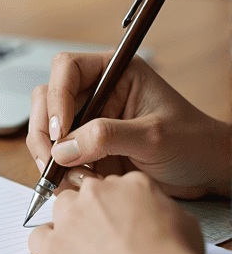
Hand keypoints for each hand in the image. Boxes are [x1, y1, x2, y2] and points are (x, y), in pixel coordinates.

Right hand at [26, 53, 230, 197]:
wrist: (209, 171)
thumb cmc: (194, 142)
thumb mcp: (153, 136)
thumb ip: (106, 137)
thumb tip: (63, 148)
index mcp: (114, 72)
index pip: (66, 69)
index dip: (57, 97)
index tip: (61, 131)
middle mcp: (97, 92)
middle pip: (48, 99)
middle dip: (45, 131)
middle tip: (53, 162)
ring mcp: (90, 120)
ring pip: (48, 129)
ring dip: (51, 155)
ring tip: (74, 180)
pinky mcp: (88, 147)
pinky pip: (60, 155)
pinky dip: (62, 172)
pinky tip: (81, 185)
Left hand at [28, 171, 204, 253]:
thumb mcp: (184, 224)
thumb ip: (161, 211)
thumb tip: (157, 217)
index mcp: (130, 184)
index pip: (116, 186)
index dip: (121, 208)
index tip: (124, 224)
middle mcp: (96, 193)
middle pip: (86, 194)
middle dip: (94, 214)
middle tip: (107, 242)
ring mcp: (71, 216)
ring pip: (60, 210)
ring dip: (69, 227)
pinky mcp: (52, 244)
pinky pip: (38, 239)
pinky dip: (46, 250)